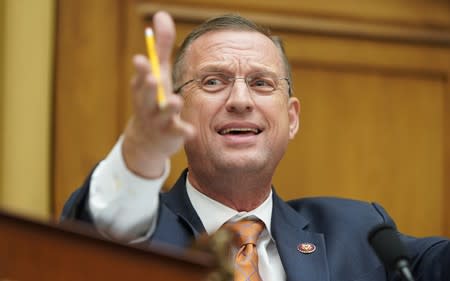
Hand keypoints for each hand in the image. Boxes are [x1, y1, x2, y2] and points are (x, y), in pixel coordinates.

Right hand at [122, 11, 194, 177]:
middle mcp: (149, 103)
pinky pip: (177, 132)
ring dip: (168, 108)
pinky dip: (183, 132)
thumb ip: (161, 47)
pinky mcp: (171, 134)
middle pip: (147, 95)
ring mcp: (159, 120)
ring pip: (163, 114)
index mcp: (145, 87)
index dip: (142, 70)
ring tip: (175, 101)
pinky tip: (191, 131)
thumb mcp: (158, 73)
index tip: (141, 60)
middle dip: (149, 87)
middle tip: (152, 79)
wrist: (147, 140)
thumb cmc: (154, 99)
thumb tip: (162, 14)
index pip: (142, 76)